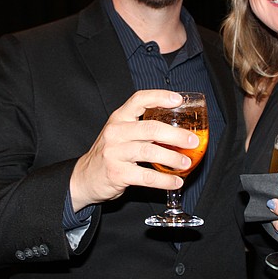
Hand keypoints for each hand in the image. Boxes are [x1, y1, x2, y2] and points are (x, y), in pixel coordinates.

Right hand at [69, 90, 200, 210]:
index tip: (178, 100)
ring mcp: (115, 153)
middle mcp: (116, 132)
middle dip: (176, 135)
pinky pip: (146, 176)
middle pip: (151, 128)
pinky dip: (164, 180)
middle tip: (192, 141)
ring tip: (186, 163)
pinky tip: (175, 181)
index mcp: (119, 118)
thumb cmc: (110, 153)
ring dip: (172, 158)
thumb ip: (143, 128)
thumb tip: (179, 130)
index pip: (139, 99)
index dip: (160, 97)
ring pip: (150, 152)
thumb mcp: (120, 133)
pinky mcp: (117, 173)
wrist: (85, 177)